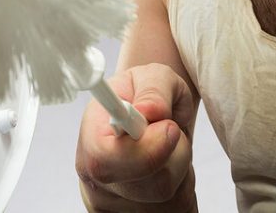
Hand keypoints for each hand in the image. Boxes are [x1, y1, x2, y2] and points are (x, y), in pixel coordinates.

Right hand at [76, 63, 197, 211]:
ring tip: (168, 143)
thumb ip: (153, 88)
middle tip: (171, 127)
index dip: (144, 149)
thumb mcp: (152, 76)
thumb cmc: (145, 96)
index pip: (105, 160)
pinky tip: (169, 162)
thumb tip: (151, 112)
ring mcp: (119, 205)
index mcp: (91, 140)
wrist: (148, 120)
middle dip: (173, 154)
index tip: (170, 127)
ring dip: (180, 164)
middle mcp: (99, 180)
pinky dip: (184, 181)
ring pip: (169, 194)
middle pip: (148, 185)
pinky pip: (179, 203)